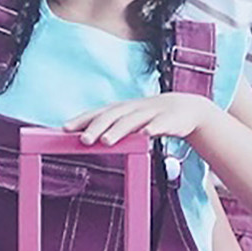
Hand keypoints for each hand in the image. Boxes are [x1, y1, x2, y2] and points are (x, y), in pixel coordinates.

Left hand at [61, 93, 220, 151]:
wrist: (186, 109)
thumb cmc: (150, 118)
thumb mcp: (129, 121)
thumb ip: (110, 128)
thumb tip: (82, 138)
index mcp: (122, 110)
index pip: (98, 113)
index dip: (82, 119)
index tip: (64, 129)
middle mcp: (133, 109)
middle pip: (112, 117)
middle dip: (96, 127)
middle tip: (83, 140)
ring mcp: (151, 113)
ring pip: (133, 121)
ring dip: (119, 130)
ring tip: (106, 141)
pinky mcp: (169, 120)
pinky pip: (160, 124)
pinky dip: (153, 128)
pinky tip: (146, 135)